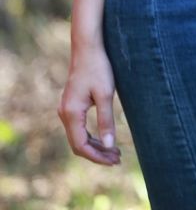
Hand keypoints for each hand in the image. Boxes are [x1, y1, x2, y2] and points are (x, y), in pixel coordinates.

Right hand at [58, 43, 120, 164]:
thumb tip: (110, 146)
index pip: (81, 145)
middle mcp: (65, 113)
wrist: (87, 48)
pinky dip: (92, 137)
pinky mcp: (71, 106)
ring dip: (95, 146)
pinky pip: (79, 128)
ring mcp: (66, 110)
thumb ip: (106, 121)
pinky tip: (105, 139)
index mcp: (71, 113)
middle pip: (78, 144)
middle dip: (97, 154)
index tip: (114, 161)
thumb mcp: (106, 95)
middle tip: (118, 159)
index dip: (97, 157)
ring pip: (78, 137)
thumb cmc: (98, 68)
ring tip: (115, 152)